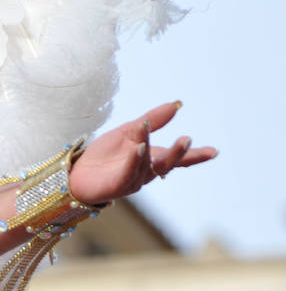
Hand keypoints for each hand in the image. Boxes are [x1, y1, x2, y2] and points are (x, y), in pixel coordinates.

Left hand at [69, 101, 216, 205]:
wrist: (76, 172)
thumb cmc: (104, 154)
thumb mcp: (129, 131)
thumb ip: (152, 121)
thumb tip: (176, 104)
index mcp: (152, 159)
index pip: (177, 158)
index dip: (195, 155)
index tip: (214, 151)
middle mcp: (147, 172)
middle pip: (166, 163)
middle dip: (177, 153)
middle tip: (187, 140)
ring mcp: (133, 180)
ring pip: (146, 165)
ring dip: (150, 149)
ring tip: (153, 133)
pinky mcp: (117, 186)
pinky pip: (128, 172)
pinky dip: (134, 160)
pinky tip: (138, 148)